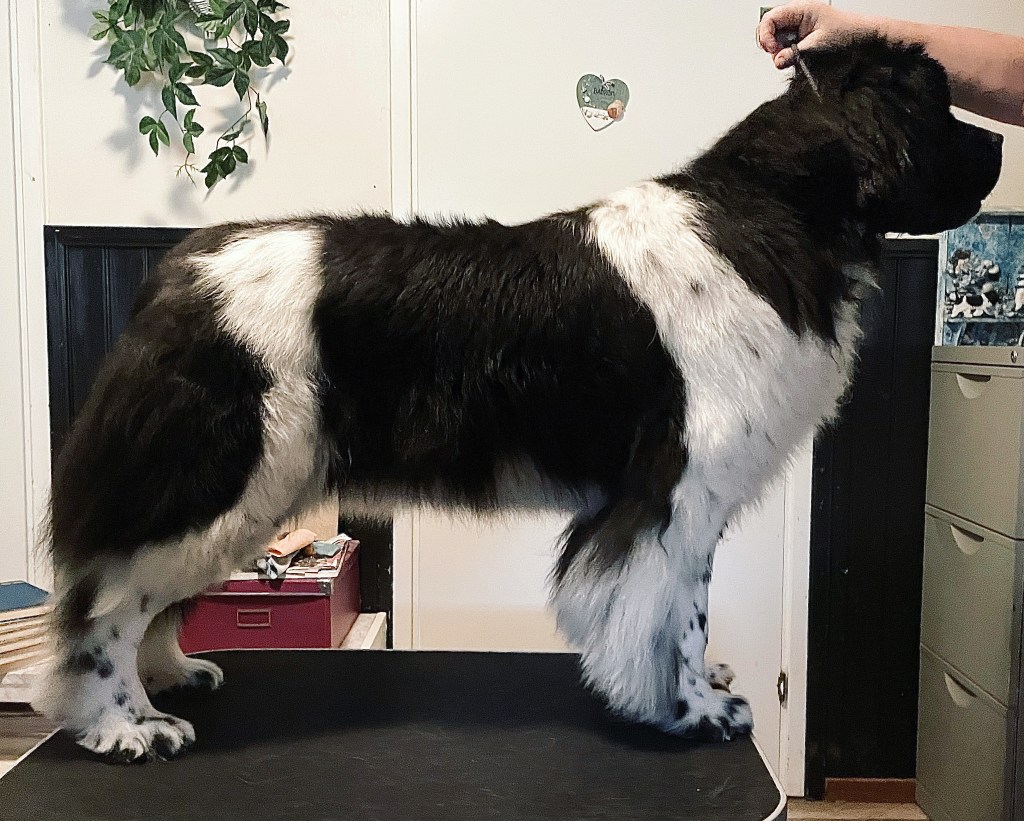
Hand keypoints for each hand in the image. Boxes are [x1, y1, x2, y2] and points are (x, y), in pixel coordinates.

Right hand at [757, 2, 871, 68]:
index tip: (773, 50)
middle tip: (777, 55)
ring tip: (788, 58)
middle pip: (768, 28)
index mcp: (799, 9)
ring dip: (777, 51)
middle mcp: (796, 16)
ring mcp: (797, 27)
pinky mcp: (800, 38)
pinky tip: (792, 58)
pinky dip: (784, 55)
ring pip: (775, 39)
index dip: (766, 35)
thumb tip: (777, 61)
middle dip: (768, 44)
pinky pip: (784, 46)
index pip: (769, 18)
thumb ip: (794, 53)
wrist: (862, 37)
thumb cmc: (847, 32)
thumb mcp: (818, 44)